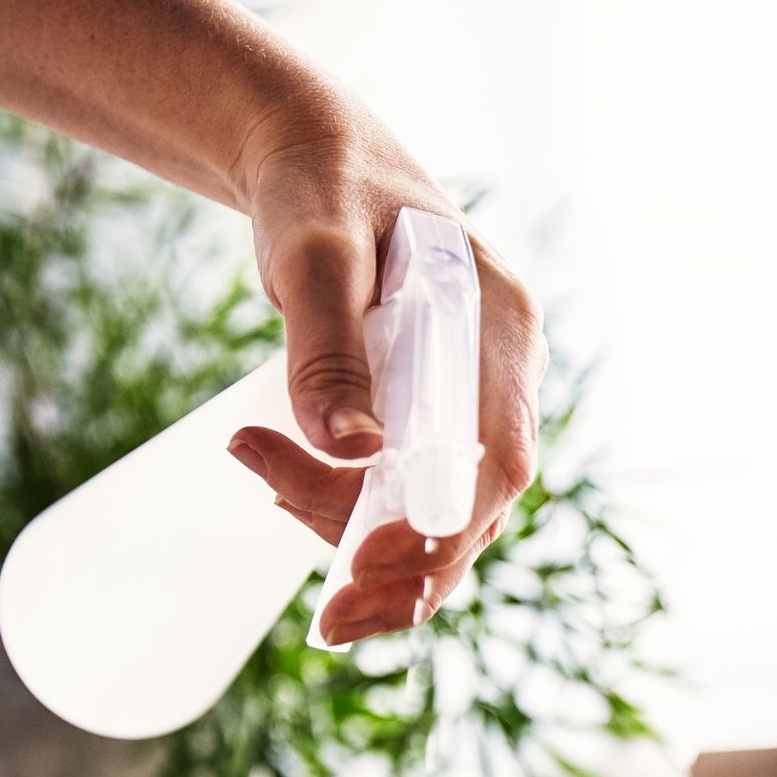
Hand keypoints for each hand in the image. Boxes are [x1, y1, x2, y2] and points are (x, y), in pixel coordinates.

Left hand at [227, 116, 546, 642]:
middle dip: (399, 570)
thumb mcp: (315, 254)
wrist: (315, 163)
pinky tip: (293, 504)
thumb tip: (351, 454)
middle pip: (475, 511)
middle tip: (325, 613)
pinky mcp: (441, 425)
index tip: (360, 559)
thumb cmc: (318, 190)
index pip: (498, 463)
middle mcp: (505, 378)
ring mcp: (478, 406)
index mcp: (500, 328)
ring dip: (371, 557)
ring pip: (447, 523)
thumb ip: (328, 351)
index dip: (441, 530)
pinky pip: (419, 504)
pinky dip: (362, 528)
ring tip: (271, 495)